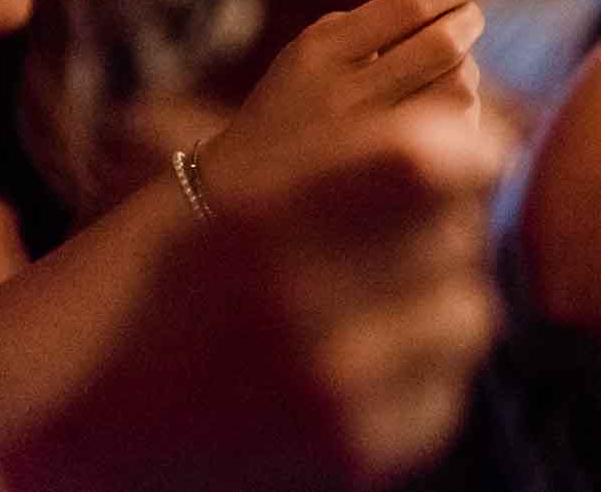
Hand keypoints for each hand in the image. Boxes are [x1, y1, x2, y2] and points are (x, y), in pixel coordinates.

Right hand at [3, 107, 504, 491]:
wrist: (106, 435)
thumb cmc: (192, 293)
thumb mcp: (239, 208)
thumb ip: (351, 163)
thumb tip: (494, 145)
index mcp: (260, 228)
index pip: (423, 162)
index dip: (471, 150)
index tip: (480, 152)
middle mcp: (301, 310)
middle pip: (456, 233)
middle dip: (442, 229)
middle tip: (392, 246)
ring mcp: (336, 393)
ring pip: (472, 309)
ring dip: (443, 300)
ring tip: (381, 309)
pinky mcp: (365, 454)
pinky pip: (454, 385)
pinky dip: (427, 372)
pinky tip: (370, 371)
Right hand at [206, 0, 489, 198]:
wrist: (249, 183)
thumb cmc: (295, 104)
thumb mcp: (314, 50)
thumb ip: (375, 25)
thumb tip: (453, 2)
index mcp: (323, 51)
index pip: (407, 5)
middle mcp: (347, 93)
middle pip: (441, 44)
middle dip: (469, 22)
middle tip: (473, 15)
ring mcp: (375, 140)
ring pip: (458, 88)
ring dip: (466, 68)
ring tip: (451, 64)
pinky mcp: (400, 176)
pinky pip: (455, 132)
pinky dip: (460, 111)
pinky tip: (442, 108)